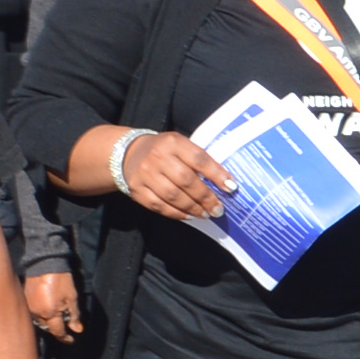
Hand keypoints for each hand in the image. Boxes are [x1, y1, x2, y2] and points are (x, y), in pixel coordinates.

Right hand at [23, 271, 82, 343]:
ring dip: (47, 320)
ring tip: (54, 312)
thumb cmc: (61, 279)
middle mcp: (37, 313)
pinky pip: (32, 312)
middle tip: (65, 322)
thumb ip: (74, 316)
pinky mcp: (24, 300)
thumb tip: (77, 329)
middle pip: (48, 327)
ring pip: (39, 321)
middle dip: (56, 327)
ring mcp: (29, 307)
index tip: (71, 340)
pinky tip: (45, 306)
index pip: (58, 332)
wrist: (45, 263)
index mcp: (50, 313)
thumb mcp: (72, 297)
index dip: (65, 338)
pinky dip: (40, 312)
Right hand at [109, 127, 232, 222]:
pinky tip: (188, 215)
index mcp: (173, 142)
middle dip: (205, 197)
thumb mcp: (180, 145)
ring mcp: (145, 173)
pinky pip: (159, 205)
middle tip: (218, 209)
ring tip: (205, 214)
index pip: (198, 159)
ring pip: (172, 196)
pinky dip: (176, 213)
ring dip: (193, 208)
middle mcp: (158, 157)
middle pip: (186, 180)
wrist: (128, 152)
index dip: (216, 174)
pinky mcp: (136, 189)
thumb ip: (197, 160)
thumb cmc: (164, 150)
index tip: (231, 187)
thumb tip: (223, 182)